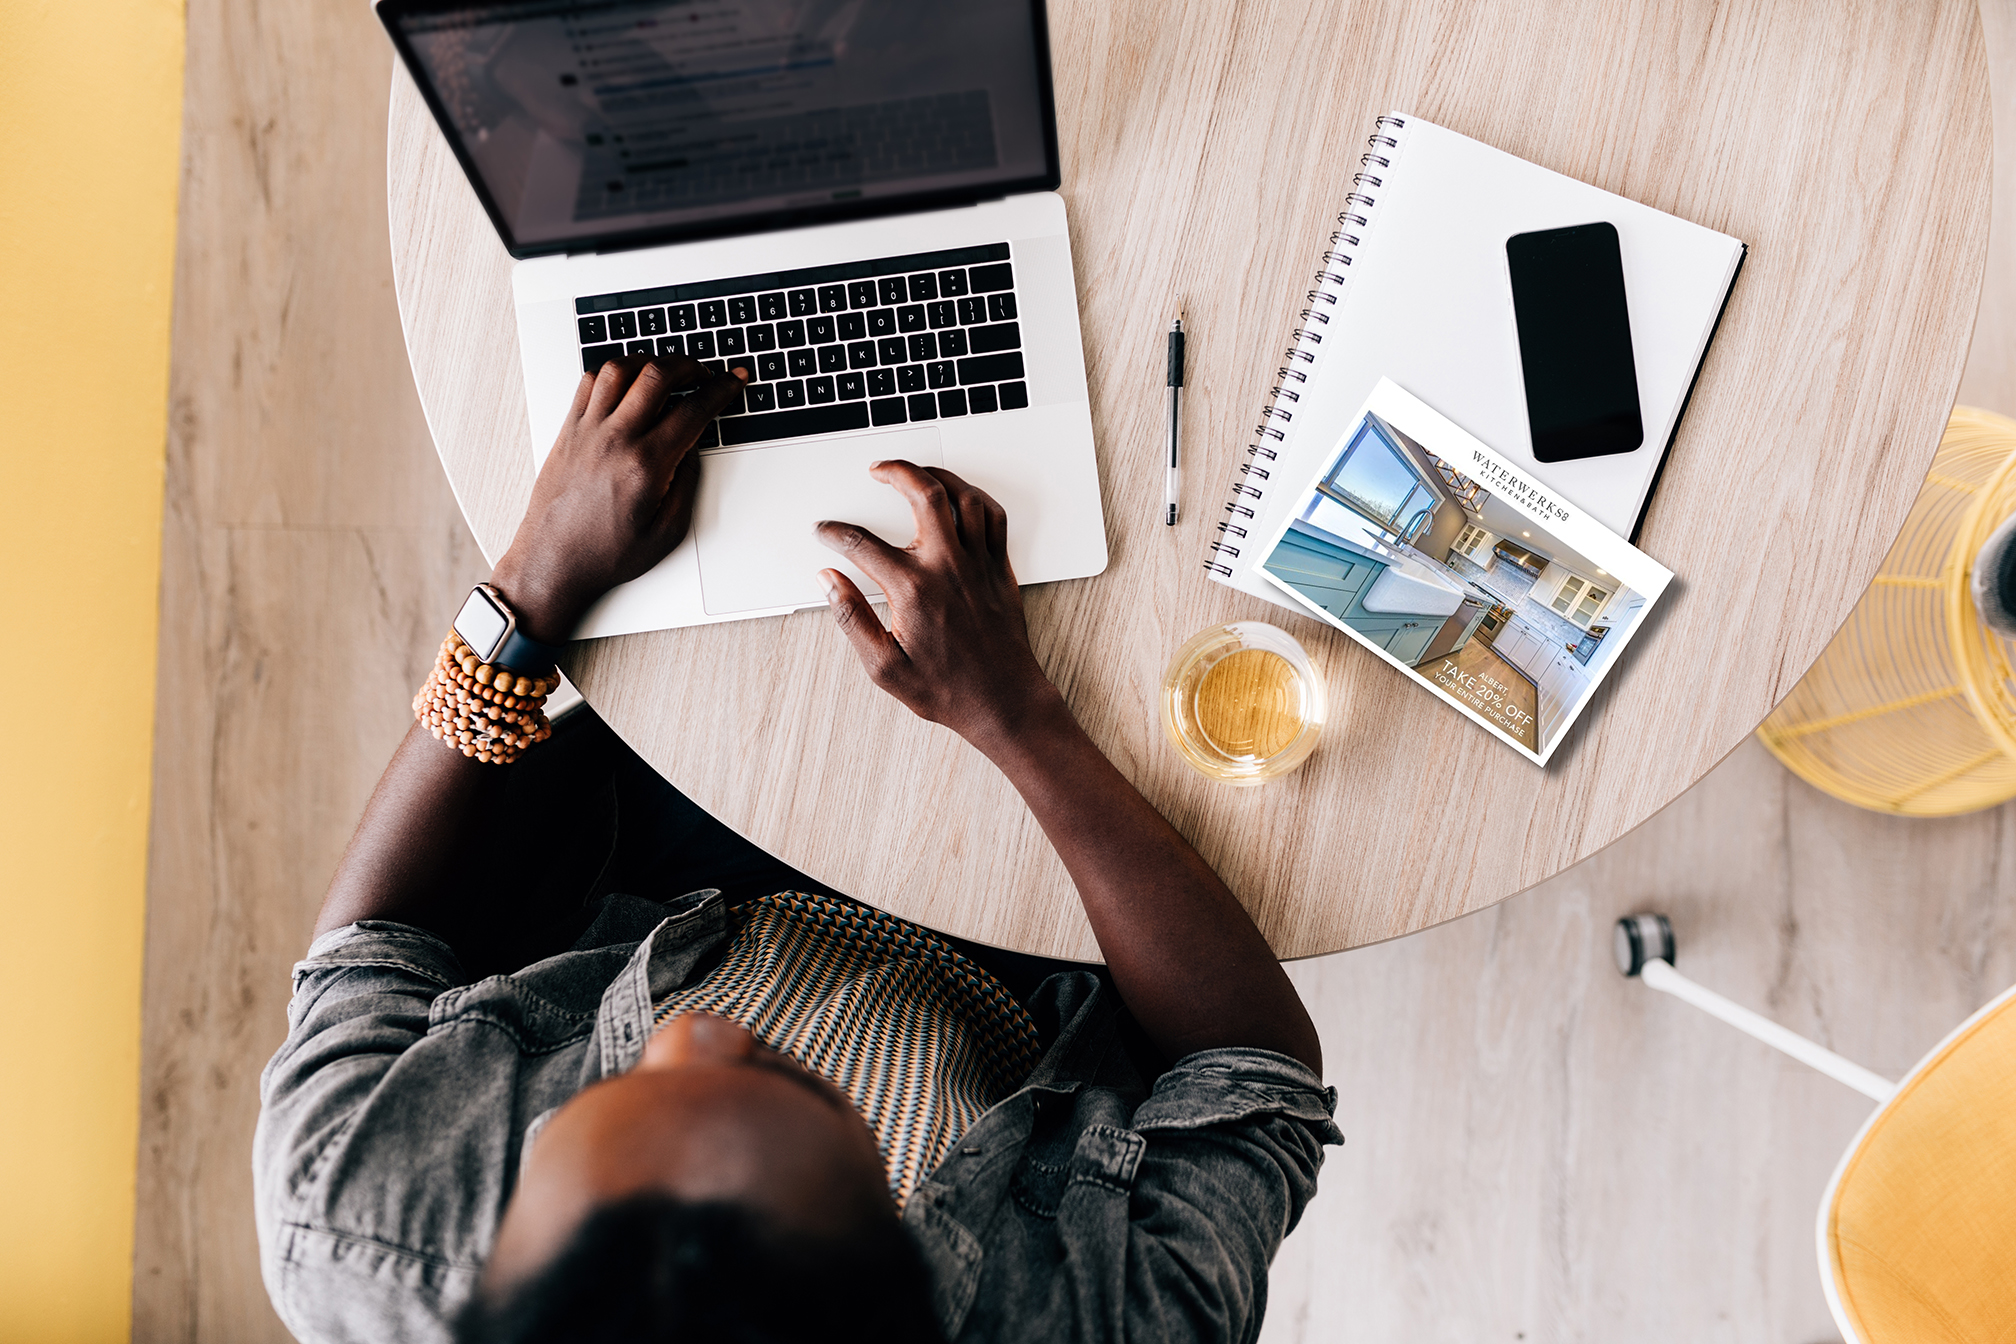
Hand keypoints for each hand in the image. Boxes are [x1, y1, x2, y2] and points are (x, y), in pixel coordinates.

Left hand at [490, 355, 745, 642]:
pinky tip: (627, 381)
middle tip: (704, 374)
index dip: (721, 390)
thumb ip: (687, 481)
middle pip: (658, 375)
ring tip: (666, 370)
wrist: (554, 563)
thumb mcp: (668, 531)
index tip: (733, 381)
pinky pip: (590, 382)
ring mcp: (587, 431)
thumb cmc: (605, 554)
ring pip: (621, 368)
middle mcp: (615, 440)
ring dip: (650, 361)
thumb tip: (694, 442)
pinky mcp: (568, 430)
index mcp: (645, 465)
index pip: (693, 410)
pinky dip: (614, 371)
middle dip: (690, 366)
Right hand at [815, 461, 1060, 749]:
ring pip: (963, 497)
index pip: (862, 544)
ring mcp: (979, 564)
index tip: (826, 531)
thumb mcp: (884, 666)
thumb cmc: (948, 689)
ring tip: (917, 473)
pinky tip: (961, 497)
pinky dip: (976, 498)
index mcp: (914, 589)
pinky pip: (994, 517)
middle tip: (878, 469)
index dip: (836, 532)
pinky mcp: (1000, 569)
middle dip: (895, 472)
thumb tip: (829, 582)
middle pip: (923, 494)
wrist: (1003, 702)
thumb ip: (851, 618)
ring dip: (937, 475)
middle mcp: (948, 567)